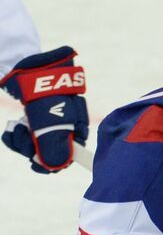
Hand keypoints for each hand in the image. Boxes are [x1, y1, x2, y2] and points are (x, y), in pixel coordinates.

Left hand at [1, 46, 87, 172]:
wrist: (31, 68)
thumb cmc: (44, 93)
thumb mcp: (47, 121)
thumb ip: (52, 145)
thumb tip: (53, 167)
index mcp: (77, 128)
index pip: (71, 155)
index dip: (55, 163)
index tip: (37, 162)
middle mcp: (66, 127)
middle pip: (52, 151)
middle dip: (32, 150)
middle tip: (21, 138)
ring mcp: (50, 123)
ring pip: (37, 145)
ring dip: (22, 142)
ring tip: (14, 129)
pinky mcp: (36, 119)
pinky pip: (27, 136)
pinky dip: (17, 136)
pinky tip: (12, 129)